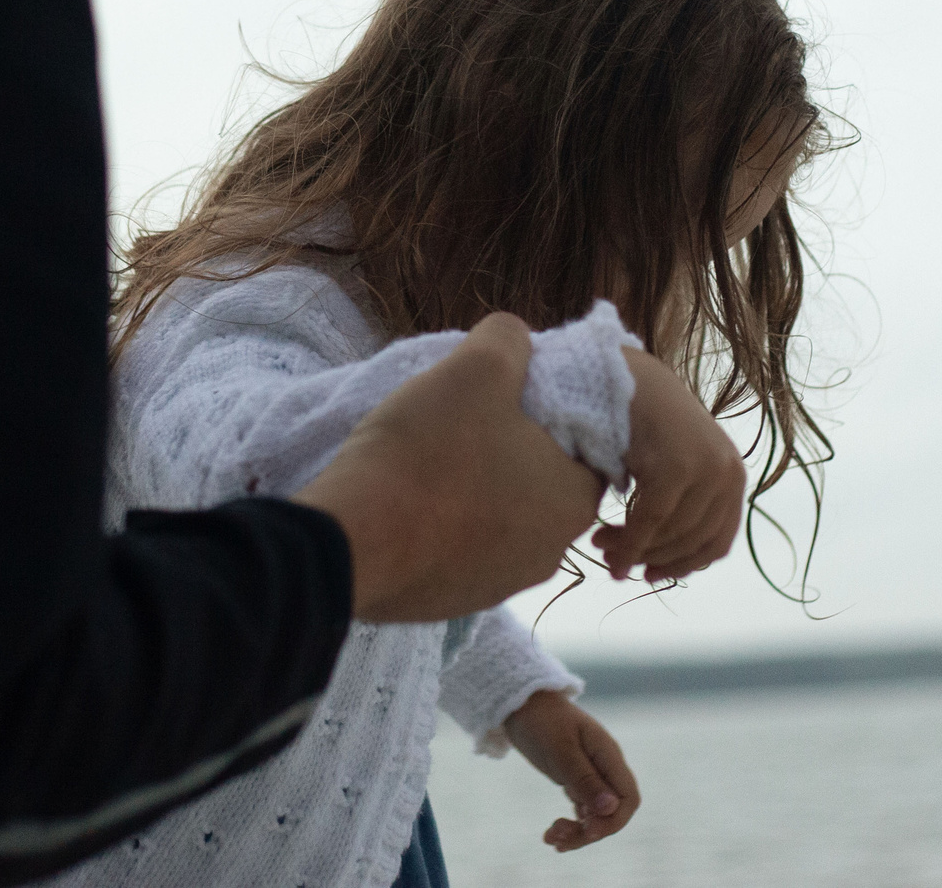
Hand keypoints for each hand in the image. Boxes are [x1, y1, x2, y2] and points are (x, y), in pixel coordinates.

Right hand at [294, 313, 604, 621]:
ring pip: (500, 520)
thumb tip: (516, 338)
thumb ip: (509, 339)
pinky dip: (443, 526)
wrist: (353, 542)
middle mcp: (550, 552)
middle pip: (541, 484)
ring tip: (432, 459)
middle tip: (467, 423)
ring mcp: (500, 585)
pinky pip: (460, 551)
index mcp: (574, 501)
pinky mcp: (454, 602)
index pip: (588, 448)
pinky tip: (409, 501)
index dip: (553, 416)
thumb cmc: (429, 451)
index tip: (511, 398)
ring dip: (476, 492)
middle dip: (511, 454)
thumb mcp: (476, 366)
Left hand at [503, 688, 639, 850]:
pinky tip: (550, 835)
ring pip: (596, 815)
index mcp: (608, 756)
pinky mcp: (576, 780)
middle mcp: (604, 767)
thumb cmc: (542, 721)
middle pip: (613, 812)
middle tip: (559, 839)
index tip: (588, 832)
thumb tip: (610, 809)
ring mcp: (591, 774)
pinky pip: (581, 811)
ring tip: (550, 838)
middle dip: (590, 831)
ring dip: (577, 832)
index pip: (628, 798)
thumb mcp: (560, 750)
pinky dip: (570, 826)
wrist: (521, 703)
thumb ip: (585, 779)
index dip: (614, 821)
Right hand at [590, 348, 744, 582]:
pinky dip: (627, 542)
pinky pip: (649, 521)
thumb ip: (687, 504)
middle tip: (612, 561)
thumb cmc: (651, 422)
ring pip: (668, 535)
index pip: (717, 543)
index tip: (649, 576)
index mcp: (734, 477)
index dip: (683, 566)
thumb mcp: (681, 464)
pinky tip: (605, 547)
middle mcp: (727, 474)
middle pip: (690, 542)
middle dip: (649, 559)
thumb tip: (670, 561)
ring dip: (631, 550)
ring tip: (599, 544)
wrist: (631, 377)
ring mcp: (705, 470)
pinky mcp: (676, 468)